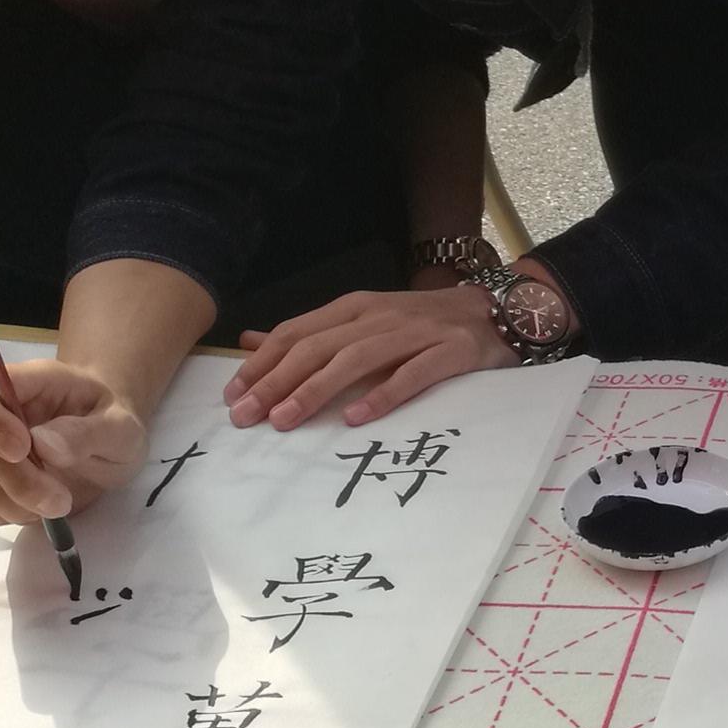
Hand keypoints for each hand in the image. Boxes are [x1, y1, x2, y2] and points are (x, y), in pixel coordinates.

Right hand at [0, 361, 145, 525]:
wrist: (108, 445)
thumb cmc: (113, 426)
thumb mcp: (121, 429)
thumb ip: (87, 432)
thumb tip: (43, 443)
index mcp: (31, 382)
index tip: (23, 451)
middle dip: (17, 481)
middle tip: (60, 501)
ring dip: (8, 503)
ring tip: (51, 507)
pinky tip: (28, 512)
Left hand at [225, 283, 514, 431]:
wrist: (494, 312)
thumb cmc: (421, 324)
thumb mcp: (362, 321)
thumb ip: (310, 334)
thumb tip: (251, 343)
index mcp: (355, 307)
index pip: (298, 332)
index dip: (263, 363)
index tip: (233, 396)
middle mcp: (380, 316)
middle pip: (318, 347)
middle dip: (277, 381)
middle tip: (247, 416)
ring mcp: (416, 333)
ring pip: (356, 360)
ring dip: (316, 390)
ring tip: (286, 420)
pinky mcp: (450, 352)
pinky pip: (412, 375)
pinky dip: (382, 396)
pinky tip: (355, 419)